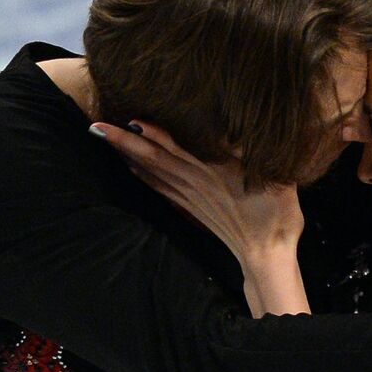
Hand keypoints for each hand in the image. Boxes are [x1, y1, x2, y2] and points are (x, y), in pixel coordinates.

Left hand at [91, 120, 304, 265]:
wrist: (266, 254)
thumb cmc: (276, 215)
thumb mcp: (277, 177)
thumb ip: (259, 151)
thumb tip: (244, 128)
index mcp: (214, 172)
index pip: (175, 149)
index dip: (152, 133)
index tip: (129, 117)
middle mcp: (196, 183)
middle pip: (153, 158)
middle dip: (123, 142)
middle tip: (95, 126)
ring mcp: (190, 198)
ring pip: (152, 172)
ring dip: (127, 155)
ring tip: (105, 139)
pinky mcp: (191, 209)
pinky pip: (160, 189)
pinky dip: (143, 176)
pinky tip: (131, 168)